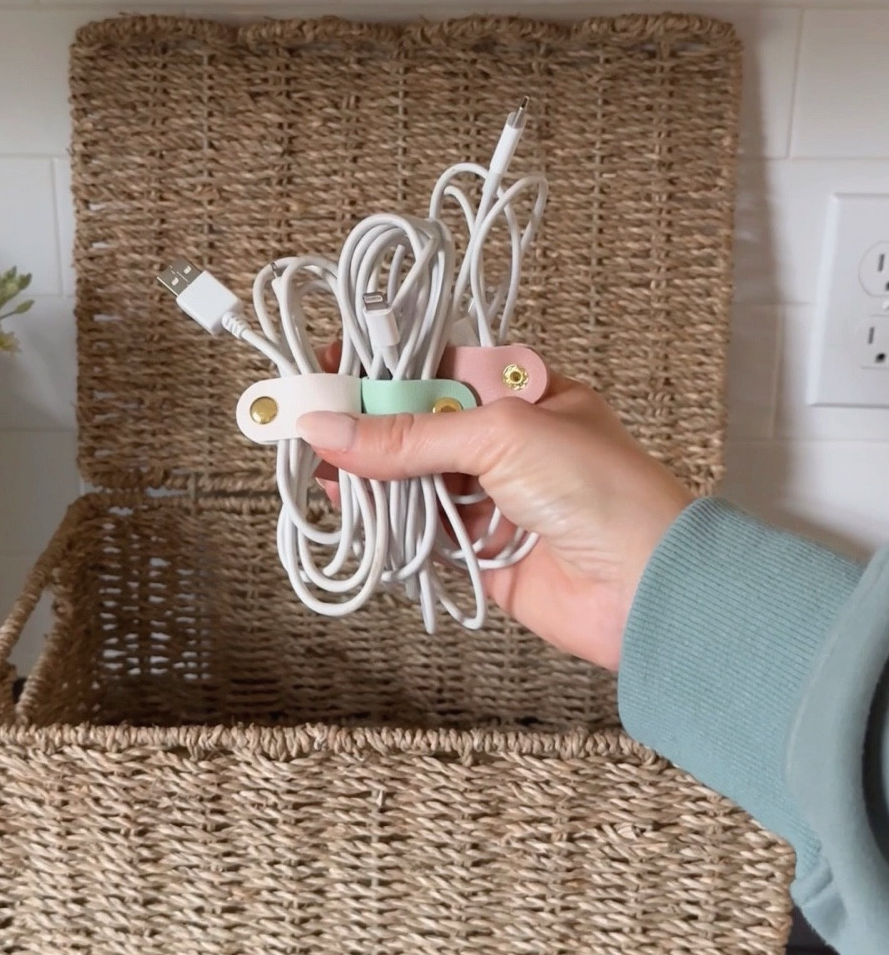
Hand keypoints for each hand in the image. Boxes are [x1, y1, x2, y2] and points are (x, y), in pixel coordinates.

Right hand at [298, 377, 692, 669]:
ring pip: (414, 480)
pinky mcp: (484, 552)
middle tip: (306, 421)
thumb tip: (331, 428)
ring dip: (369, 476)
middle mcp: (507, 442)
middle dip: (363, 424)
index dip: (381, 366)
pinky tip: (352, 510)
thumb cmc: (603, 491)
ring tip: (317, 467)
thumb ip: (412, 434)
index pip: (435, 367)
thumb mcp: (503, 435)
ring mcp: (495, 498)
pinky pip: (423, 533)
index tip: (327, 367)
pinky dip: (387, 525)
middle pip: (417, 425)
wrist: (648, 588)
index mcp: (524, 393)